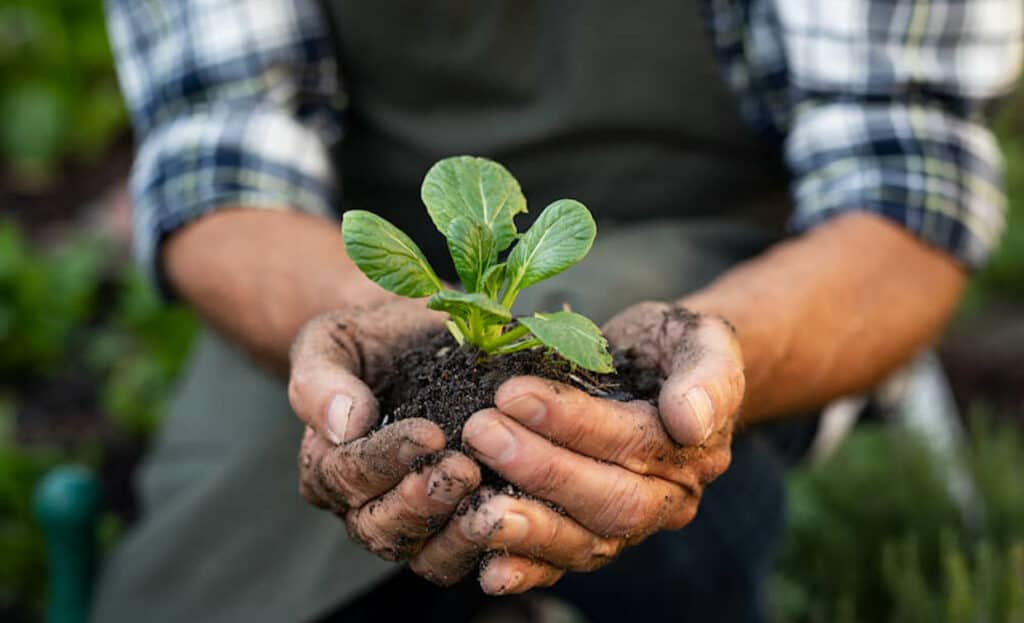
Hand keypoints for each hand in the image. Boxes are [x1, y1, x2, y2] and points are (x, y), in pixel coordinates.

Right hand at [289, 302, 481, 560]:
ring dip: (458, 536)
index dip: (387, 459)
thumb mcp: (333, 342)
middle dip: (422, 502)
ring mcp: (412, 524)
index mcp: (327, 465)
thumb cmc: (371, 339)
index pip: (348, 474)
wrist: (419, 341)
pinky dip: (493, 547)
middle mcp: (362, 506)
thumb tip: (346, 423)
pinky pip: (468, 556)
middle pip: (381, 526)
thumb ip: (322, 379)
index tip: (429, 434)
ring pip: (426, 555)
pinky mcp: (456, 530)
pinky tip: (521, 521)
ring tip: (491, 506)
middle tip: (462, 471)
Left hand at [407, 302, 743, 592]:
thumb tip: (690, 422)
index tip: (512, 392)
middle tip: (481, 432)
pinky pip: (565, 563)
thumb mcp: (704, 340)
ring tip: (475, 504)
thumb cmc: (675, 347)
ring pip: (587, 542)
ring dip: (529, 526)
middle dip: (541, 470)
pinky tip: (490, 570)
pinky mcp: (595, 535)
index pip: (633, 443)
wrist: (663, 368)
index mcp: (697, 451)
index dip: (572, 422)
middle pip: (609, 501)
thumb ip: (708, 376)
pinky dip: (528, 570)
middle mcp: (670, 499)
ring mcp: (632, 524)